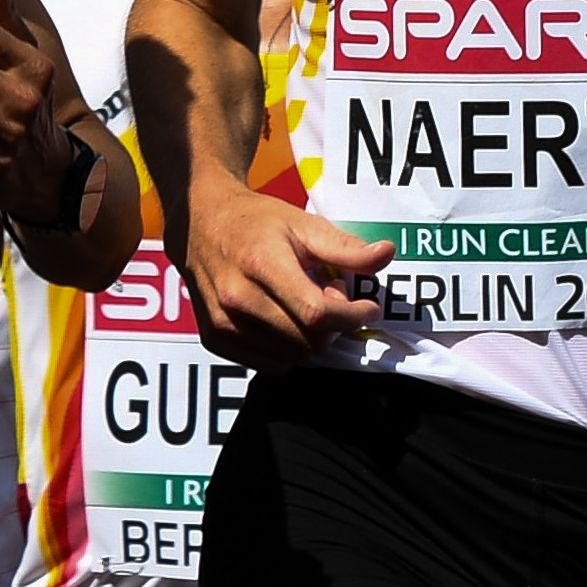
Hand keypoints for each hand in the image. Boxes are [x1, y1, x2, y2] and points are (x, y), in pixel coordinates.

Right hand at [181, 185, 396, 368]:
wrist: (201, 224)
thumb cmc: (256, 221)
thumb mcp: (303, 223)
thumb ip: (345, 246)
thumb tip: (385, 254)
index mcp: (261, 264)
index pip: (317, 313)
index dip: (352, 315)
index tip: (368, 306)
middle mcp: (237, 299)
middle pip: (308, 340)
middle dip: (335, 325)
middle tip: (334, 297)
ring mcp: (223, 323)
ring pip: (293, 357)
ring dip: (313, 338)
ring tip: (308, 304)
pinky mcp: (215, 339)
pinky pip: (270, 364)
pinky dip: (289, 349)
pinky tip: (286, 318)